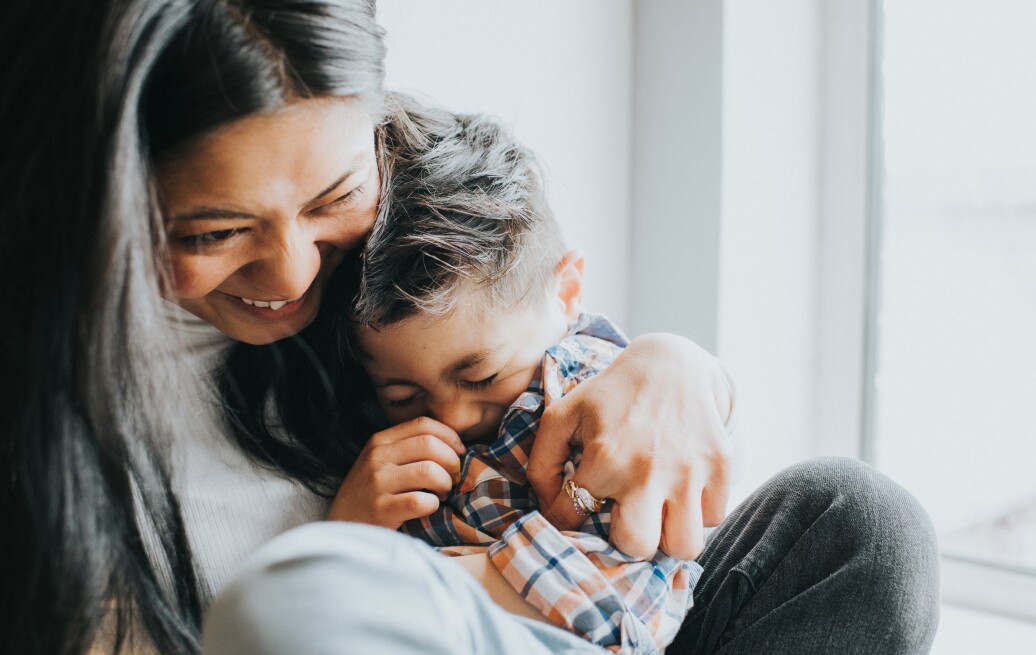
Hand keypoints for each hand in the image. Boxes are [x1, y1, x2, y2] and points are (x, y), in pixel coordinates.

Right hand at [327, 417, 464, 529]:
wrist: (340, 529)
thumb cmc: (370, 495)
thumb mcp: (380, 463)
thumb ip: (407, 449)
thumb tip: (453, 444)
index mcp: (379, 441)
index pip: (423, 424)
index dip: (449, 436)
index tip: (459, 452)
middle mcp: (377, 458)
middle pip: (430, 445)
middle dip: (451, 461)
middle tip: (452, 478)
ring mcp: (377, 483)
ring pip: (429, 472)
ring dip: (444, 484)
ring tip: (441, 493)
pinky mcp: (381, 510)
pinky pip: (421, 501)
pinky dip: (433, 505)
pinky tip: (428, 507)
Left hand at [527, 333, 733, 559]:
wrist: (670, 364)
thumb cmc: (611, 395)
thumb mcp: (562, 416)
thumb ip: (542, 465)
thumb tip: (549, 509)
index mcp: (604, 457)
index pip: (576, 518)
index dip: (568, 518)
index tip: (577, 508)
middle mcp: (648, 469)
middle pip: (638, 547)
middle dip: (627, 537)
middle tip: (624, 514)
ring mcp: (689, 469)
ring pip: (685, 546)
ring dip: (669, 535)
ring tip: (657, 511)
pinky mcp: (721, 465)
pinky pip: (714, 517)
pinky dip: (699, 512)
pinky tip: (681, 491)